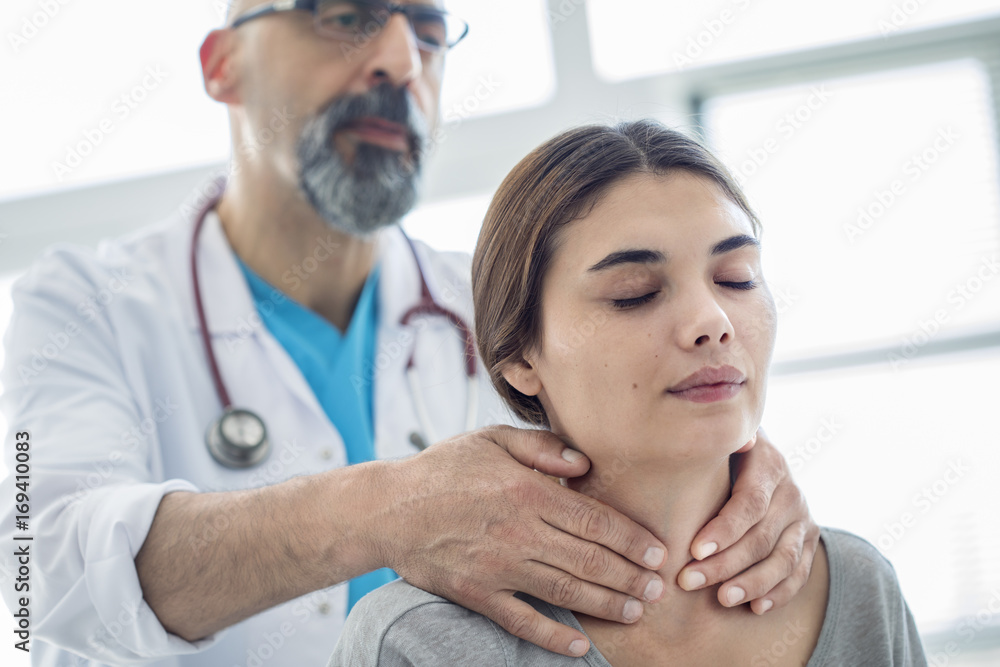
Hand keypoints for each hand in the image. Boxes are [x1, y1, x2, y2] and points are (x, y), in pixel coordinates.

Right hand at [379, 425, 667, 657]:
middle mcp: (517, 532)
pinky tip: (577, 644)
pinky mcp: (476, 594)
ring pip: (564, 590)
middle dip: (630, 576)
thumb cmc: (443, 469)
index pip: (593, 520)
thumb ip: (541, 447)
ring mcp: (497, 567)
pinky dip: (551, 635)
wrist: (389, 508)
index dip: (630, 539)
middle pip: (588, 559)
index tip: (657, 551)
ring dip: (605, 603)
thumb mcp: (491, 439)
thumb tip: (583, 464)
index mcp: (525, 491)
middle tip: (658, 587)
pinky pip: (521, 621)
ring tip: (635, 610)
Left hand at [677, 428, 819, 613]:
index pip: (750, 503)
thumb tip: (740, 440)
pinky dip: (779, 593)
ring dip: (752, 584)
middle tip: (689, 580)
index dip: (724, 530)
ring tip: (721, 599)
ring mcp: (803, 519)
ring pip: (783, 560)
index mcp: (769, 464)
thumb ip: (725, 441)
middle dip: (724, 564)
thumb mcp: (723, 438)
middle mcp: (791, 492)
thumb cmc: (726, 449)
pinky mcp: (809, 541)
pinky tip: (755, 607)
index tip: (694, 550)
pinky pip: (799, 573)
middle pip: (761, 537)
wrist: (762, 454)